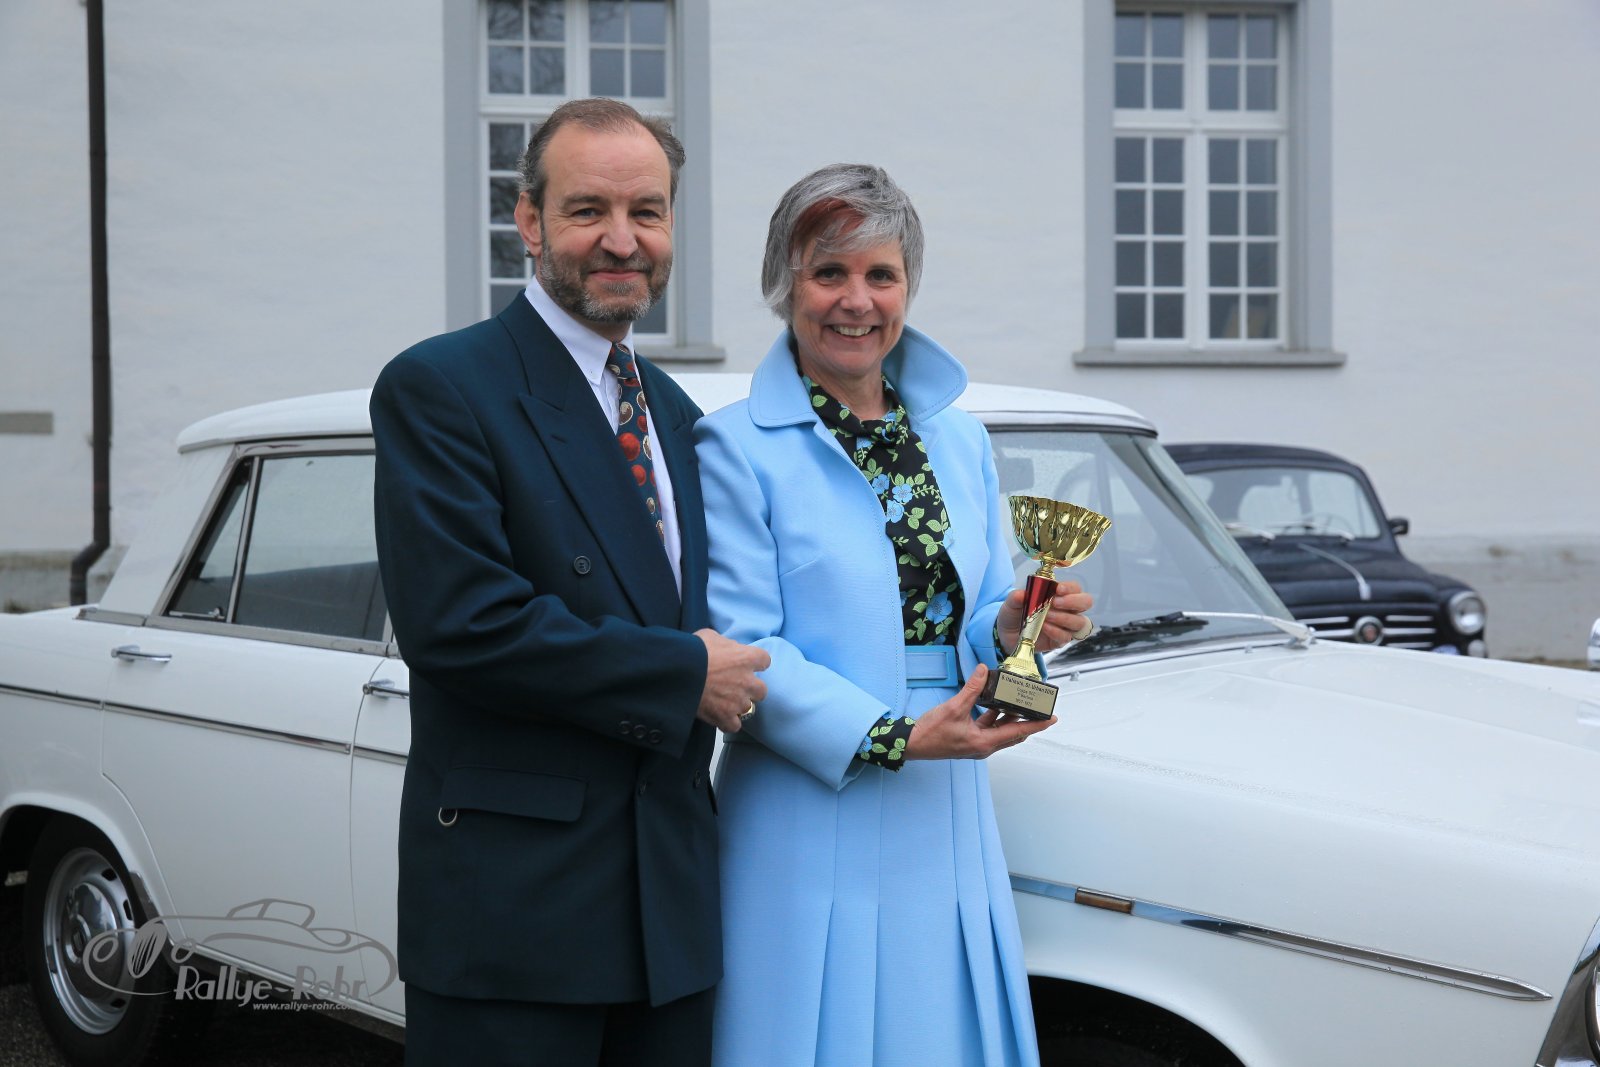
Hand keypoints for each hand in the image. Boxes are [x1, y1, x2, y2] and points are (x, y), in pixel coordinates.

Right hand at [695, 629, 769, 732]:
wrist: (678, 672)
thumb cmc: (693, 651)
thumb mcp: (710, 636)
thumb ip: (726, 643)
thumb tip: (729, 648)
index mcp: (746, 658)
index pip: (764, 660)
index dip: (756, 663)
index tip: (747, 664)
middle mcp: (748, 681)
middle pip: (761, 690)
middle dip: (751, 689)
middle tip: (735, 686)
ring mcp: (738, 701)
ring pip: (749, 709)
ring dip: (738, 706)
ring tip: (723, 702)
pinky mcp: (726, 717)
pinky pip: (734, 725)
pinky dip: (727, 723)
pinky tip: (719, 716)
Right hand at [903, 666, 1055, 760]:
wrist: (912, 744)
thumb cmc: (931, 732)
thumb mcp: (953, 707)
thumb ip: (972, 689)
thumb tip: (983, 671)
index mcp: (984, 742)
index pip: (1018, 732)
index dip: (1037, 725)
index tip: (1052, 718)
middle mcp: (984, 746)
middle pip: (1014, 733)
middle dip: (1027, 720)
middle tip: (1037, 707)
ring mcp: (977, 745)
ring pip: (1002, 731)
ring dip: (1010, 717)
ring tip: (1017, 700)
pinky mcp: (970, 740)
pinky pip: (989, 729)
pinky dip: (995, 717)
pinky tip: (994, 703)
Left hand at [997, 580, 1094, 654]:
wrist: (1007, 634)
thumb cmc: (1015, 614)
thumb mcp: (1011, 603)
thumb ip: (1016, 597)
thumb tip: (1022, 594)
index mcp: (1059, 595)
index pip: (1075, 588)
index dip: (1070, 588)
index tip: (1058, 589)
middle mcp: (1067, 609)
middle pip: (1086, 602)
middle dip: (1073, 602)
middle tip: (1055, 603)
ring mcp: (1065, 626)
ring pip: (1080, 621)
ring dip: (1064, 618)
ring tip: (1046, 617)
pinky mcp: (1060, 640)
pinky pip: (1067, 637)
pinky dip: (1056, 631)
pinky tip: (1044, 628)